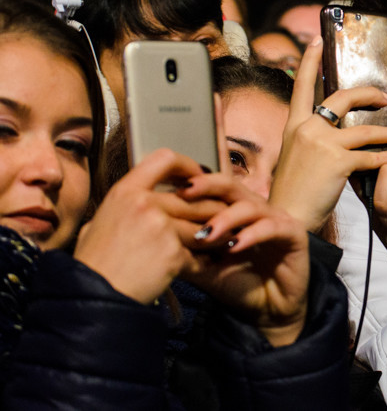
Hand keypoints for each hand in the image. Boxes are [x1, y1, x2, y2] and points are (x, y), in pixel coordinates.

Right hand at [74, 149, 219, 303]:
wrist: (94, 298)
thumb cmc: (95, 263)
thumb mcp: (100, 222)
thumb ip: (125, 206)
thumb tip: (142, 195)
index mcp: (125, 192)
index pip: (165, 159)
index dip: (188, 165)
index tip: (199, 177)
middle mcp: (144, 204)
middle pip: (195, 198)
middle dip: (212, 210)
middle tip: (222, 217)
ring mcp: (161, 228)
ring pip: (203, 226)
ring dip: (214, 236)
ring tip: (219, 242)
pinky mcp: (173, 253)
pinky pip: (200, 254)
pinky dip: (204, 261)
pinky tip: (205, 264)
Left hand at [182, 172, 309, 346]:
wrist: (268, 312)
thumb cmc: (236, 285)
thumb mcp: (203, 269)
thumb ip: (184, 251)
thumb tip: (150, 237)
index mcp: (234, 210)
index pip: (211, 190)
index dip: (191, 188)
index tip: (165, 192)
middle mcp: (256, 209)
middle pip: (231, 186)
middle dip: (208, 186)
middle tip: (185, 191)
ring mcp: (276, 219)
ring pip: (250, 206)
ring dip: (227, 218)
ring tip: (207, 234)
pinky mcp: (294, 234)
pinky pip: (272, 227)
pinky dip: (252, 234)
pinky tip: (235, 246)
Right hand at [269, 36, 386, 230]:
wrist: (288, 218)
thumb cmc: (294, 192)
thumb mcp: (294, 157)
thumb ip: (310, 138)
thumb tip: (330, 129)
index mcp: (294, 126)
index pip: (301, 86)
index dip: (310, 61)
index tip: (318, 40)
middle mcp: (306, 129)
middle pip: (342, 98)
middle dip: (369, 94)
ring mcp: (321, 143)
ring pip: (365, 129)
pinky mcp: (336, 162)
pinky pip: (369, 155)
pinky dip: (385, 157)